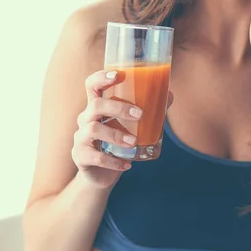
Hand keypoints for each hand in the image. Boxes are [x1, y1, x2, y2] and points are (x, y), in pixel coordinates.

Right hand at [72, 70, 141, 189]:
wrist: (100, 174)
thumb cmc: (115, 144)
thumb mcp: (129, 127)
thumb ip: (147, 112)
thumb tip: (169, 95)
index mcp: (96, 107)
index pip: (92, 85)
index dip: (101, 77)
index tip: (118, 75)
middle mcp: (85, 119)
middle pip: (96, 105)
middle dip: (118, 108)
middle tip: (139, 114)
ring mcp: (81, 138)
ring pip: (94, 129)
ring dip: (116, 135)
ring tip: (134, 142)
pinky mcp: (80, 156)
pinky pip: (95, 157)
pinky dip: (113, 161)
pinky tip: (127, 164)